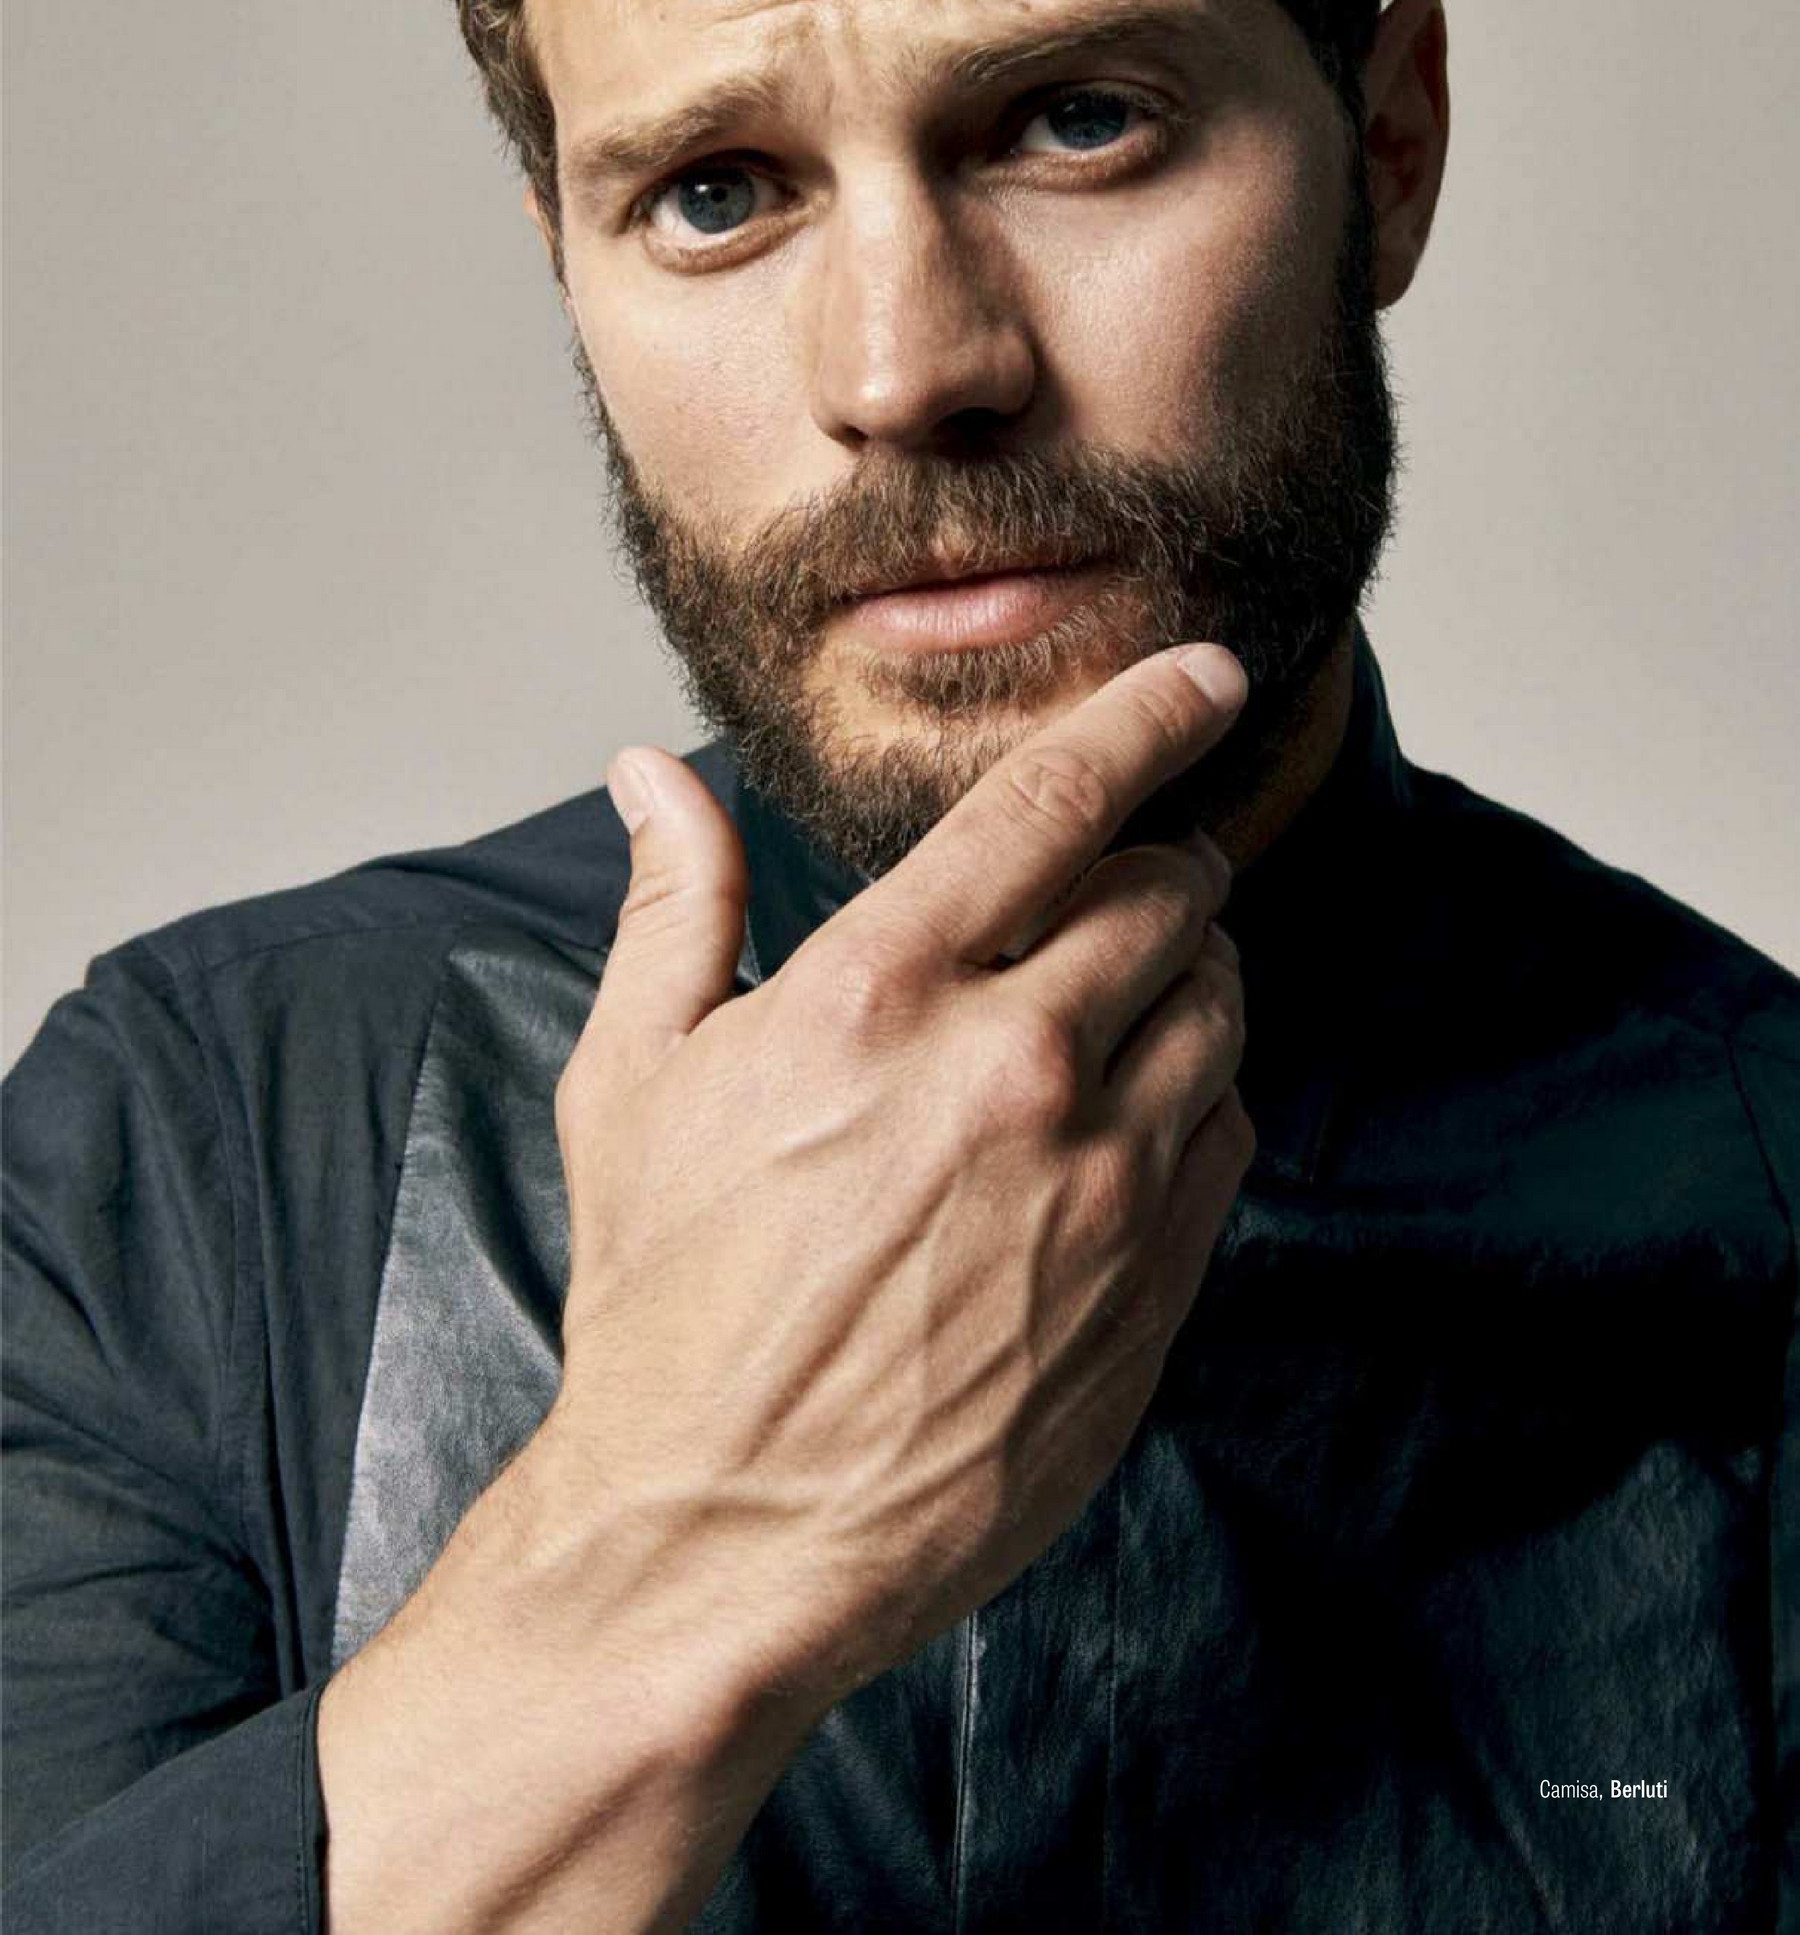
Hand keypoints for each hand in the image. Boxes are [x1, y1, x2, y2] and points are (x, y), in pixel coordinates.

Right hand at [539, 641, 1253, 1712]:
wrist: (724, 1531)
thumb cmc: (668, 1301)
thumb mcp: (634, 1079)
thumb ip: (675, 903)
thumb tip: (651, 772)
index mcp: (879, 991)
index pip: (1057, 799)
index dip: (1146, 714)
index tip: (1201, 674)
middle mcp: (1010, 1065)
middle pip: (1166, 890)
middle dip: (1158, 856)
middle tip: (1127, 871)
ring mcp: (1099, 1179)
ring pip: (1219, 1000)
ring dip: (1189, 965)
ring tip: (1127, 984)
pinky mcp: (1152, 1278)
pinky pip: (1228, 1125)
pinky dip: (1199, 1084)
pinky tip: (1130, 1107)